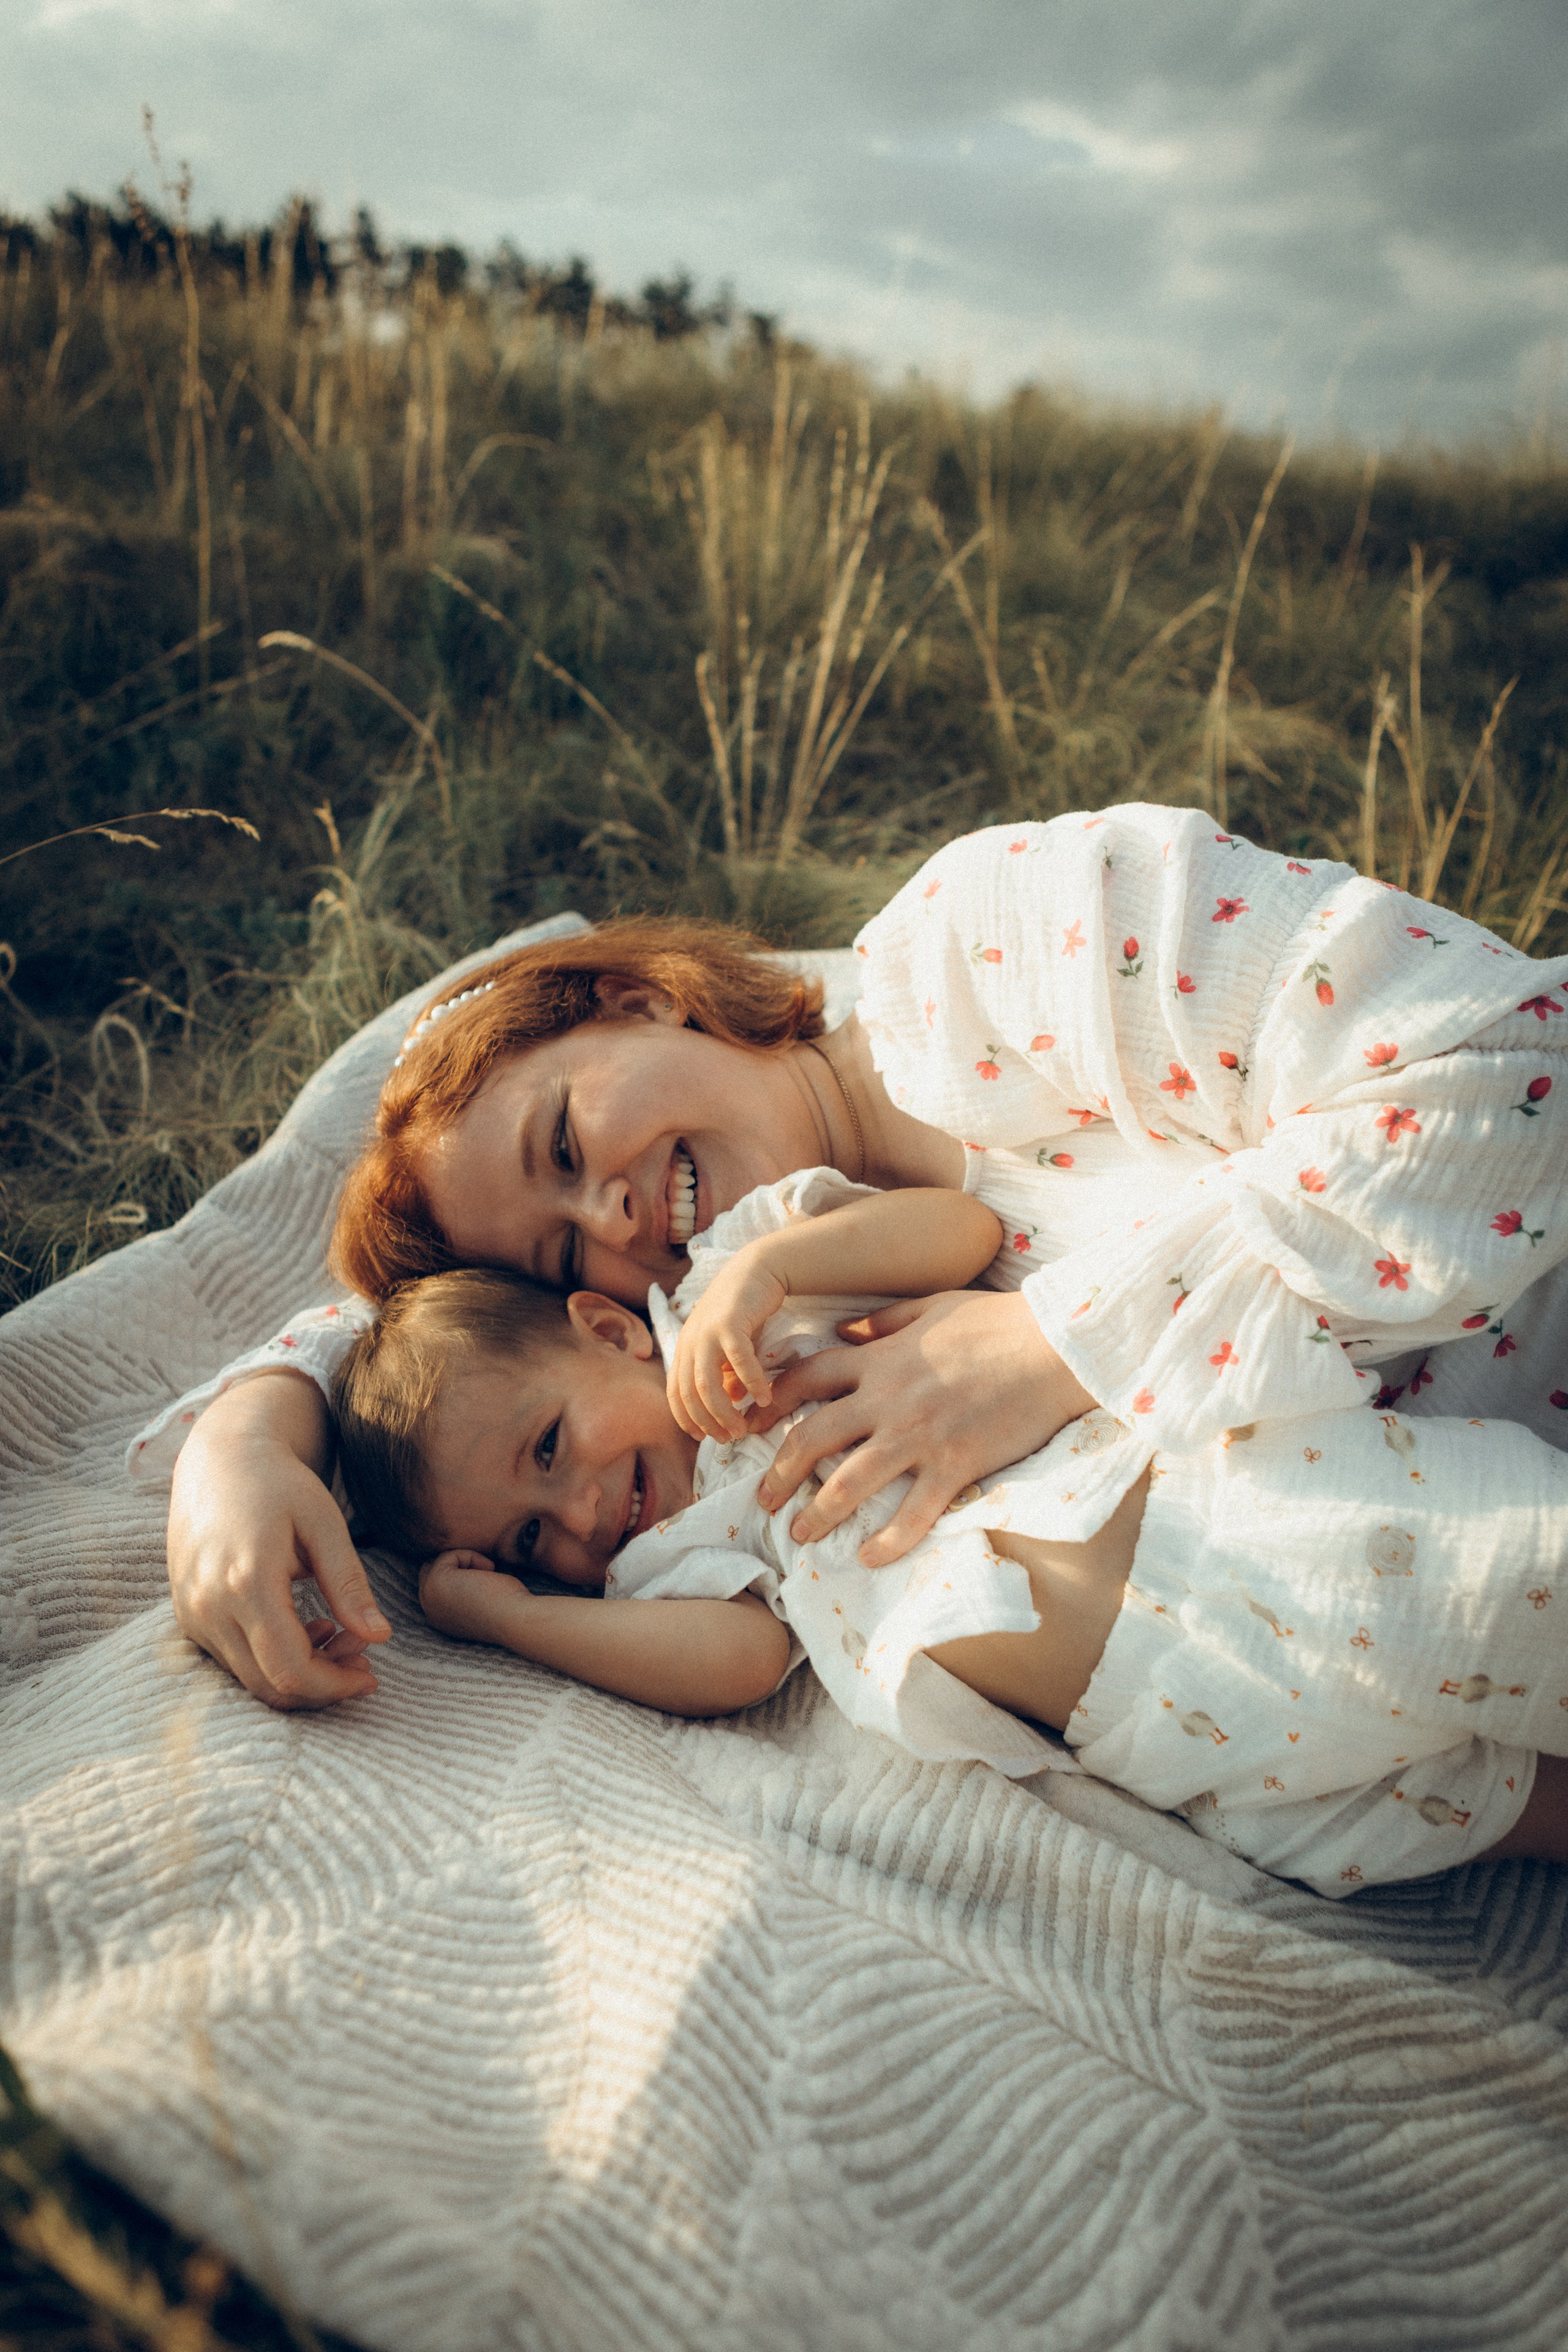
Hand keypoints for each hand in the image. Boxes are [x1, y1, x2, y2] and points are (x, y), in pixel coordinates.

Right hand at [167, 1373, 389, 1709]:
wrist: (220, 1460)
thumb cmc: (281, 1485)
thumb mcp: (324, 1524)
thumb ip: (349, 1583)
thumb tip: (380, 1636)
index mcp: (246, 1581)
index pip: (291, 1669)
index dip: (334, 1685)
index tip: (371, 1676)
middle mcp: (209, 1606)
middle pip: (269, 1685)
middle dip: (322, 1684)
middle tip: (361, 1657)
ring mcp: (192, 1614)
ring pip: (250, 1678)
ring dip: (299, 1672)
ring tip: (337, 1633)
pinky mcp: (187, 1615)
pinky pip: (232, 1660)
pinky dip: (272, 1659)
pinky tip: (304, 1626)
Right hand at [419, 1548, 504, 1637]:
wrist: (515, 1618)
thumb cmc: (509, 1608)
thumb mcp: (480, 1600)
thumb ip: (465, 1590)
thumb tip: (464, 1571)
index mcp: (441, 1620)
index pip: (438, 1586)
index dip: (460, 1574)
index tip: (485, 1582)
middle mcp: (430, 1612)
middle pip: (431, 1571)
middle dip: (455, 1565)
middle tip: (484, 1572)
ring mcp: (428, 1599)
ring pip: (439, 1562)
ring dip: (464, 1561)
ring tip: (488, 1572)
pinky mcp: (434, 1582)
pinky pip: (448, 1555)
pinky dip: (471, 1556)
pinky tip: (488, 1571)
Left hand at [667, 1248, 787, 1441]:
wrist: (756, 1270)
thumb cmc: (742, 1312)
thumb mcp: (728, 1347)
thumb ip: (726, 1375)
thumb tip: (731, 1403)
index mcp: (684, 1348)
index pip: (674, 1393)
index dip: (686, 1420)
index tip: (704, 1439)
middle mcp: (689, 1342)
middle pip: (689, 1394)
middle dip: (707, 1422)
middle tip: (729, 1439)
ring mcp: (707, 1332)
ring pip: (707, 1383)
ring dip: (724, 1411)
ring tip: (742, 1428)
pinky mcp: (730, 1323)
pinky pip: (739, 1361)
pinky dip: (751, 1383)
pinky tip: (765, 1398)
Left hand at [753, 1290, 1094, 1567]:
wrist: (1055, 1345)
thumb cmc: (998, 1322)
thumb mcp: (932, 1306)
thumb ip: (884, 1321)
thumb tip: (847, 1329)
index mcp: (880, 1360)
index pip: (806, 1380)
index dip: (771, 1405)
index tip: (749, 1428)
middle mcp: (888, 1399)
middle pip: (813, 1439)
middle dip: (778, 1473)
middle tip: (762, 1501)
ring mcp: (920, 1435)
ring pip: (849, 1482)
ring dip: (817, 1513)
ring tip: (801, 1536)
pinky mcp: (956, 1464)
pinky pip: (913, 1513)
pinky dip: (889, 1541)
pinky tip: (870, 1559)